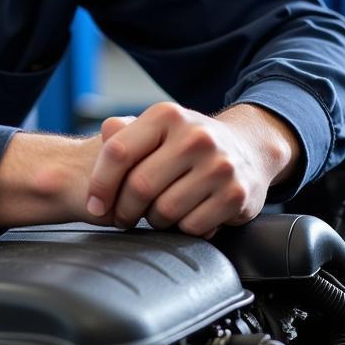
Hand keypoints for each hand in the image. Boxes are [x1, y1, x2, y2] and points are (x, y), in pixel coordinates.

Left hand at [85, 102, 299, 237]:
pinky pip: (192, 227)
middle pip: (140, 186)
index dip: (100, 184)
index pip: (119, 152)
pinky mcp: (236, 195)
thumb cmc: (189, 144)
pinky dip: (182, 228)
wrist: (249, 149)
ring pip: (165, 211)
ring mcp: (220, 165)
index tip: (96, 205)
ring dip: (154, 220)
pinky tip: (186, 216)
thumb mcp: (158, 127)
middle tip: (125, 217)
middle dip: (125, 209)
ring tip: (158, 213)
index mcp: (167, 115)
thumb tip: (105, 133)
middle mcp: (196, 136)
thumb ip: (124, 131)